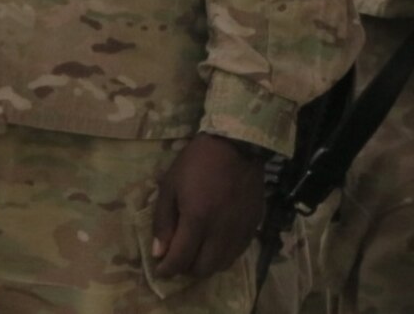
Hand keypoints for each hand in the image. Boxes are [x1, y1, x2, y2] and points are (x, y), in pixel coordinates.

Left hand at [150, 134, 267, 281]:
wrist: (237, 143)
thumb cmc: (197, 161)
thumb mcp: (170, 186)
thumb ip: (163, 222)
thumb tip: (159, 253)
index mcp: (197, 219)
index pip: (180, 260)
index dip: (167, 270)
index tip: (160, 269)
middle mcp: (221, 230)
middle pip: (203, 269)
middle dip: (186, 268)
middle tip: (179, 257)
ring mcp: (240, 229)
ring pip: (223, 264)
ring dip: (207, 263)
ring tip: (198, 251)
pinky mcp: (254, 223)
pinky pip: (238, 251)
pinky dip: (225, 254)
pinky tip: (217, 241)